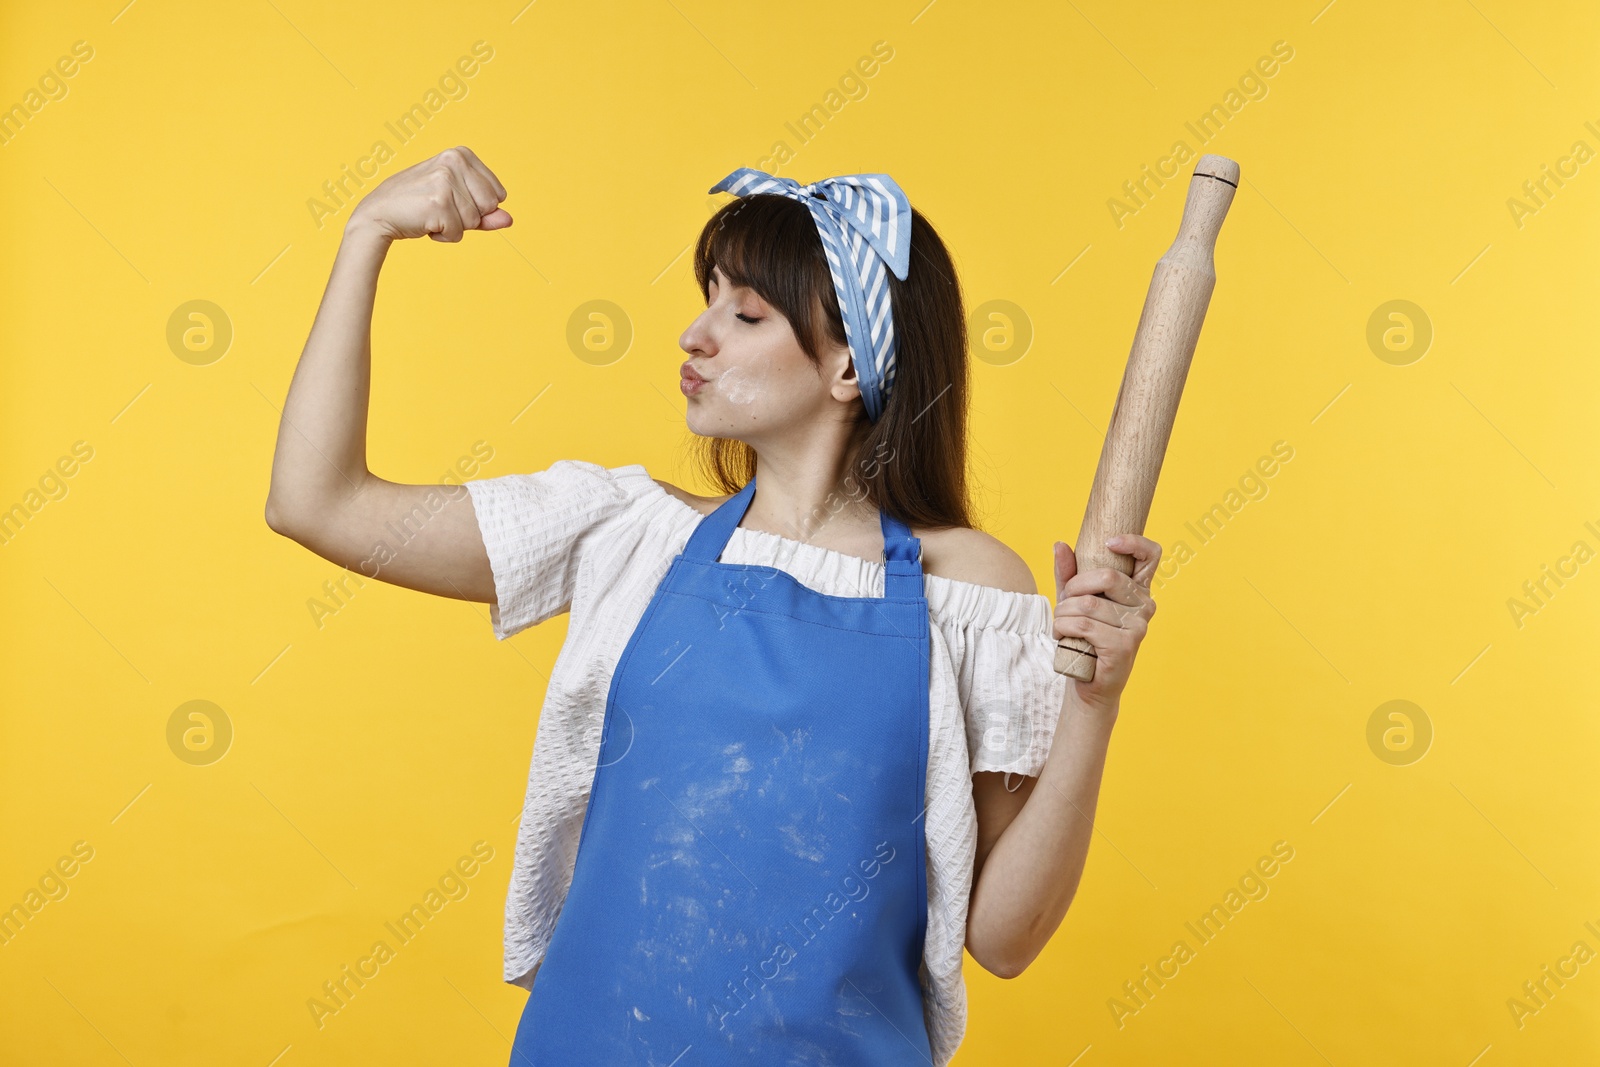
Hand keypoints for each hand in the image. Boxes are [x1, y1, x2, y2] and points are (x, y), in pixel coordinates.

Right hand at [347, 146, 510, 242]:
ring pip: (474, 222)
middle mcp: (454, 161)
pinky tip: (425, 223)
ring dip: (454, 227)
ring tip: (431, 214)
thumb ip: (486, 213)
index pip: (498, 194)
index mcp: (462, 154)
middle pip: (490, 207)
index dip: (478, 207)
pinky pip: (458, 234)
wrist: (379, 214)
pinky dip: (443, 236)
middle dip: (469, 217)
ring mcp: (446, 180)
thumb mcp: (456, 204)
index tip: (452, 200)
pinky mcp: (438, 201)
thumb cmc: (418, 206)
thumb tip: (509, 220)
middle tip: (440, 208)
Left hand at [1051, 534, 1160, 714]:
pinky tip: (1062, 637)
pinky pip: (1084, 625)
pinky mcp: (1124, 645)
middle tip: (1063, 605)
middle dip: (1073, 589)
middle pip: (1107, 577)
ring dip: (1063, 614)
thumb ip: (1068, 574)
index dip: (1134, 543)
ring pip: (1088, 604)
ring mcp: (1137, 626)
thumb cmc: (1083, 639)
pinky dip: (1064, 629)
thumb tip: (1060, 544)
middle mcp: (1145, 606)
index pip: (1151, 555)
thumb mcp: (1074, 601)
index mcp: (1138, 590)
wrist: (1087, 683)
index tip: (1109, 542)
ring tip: (1061, 625)